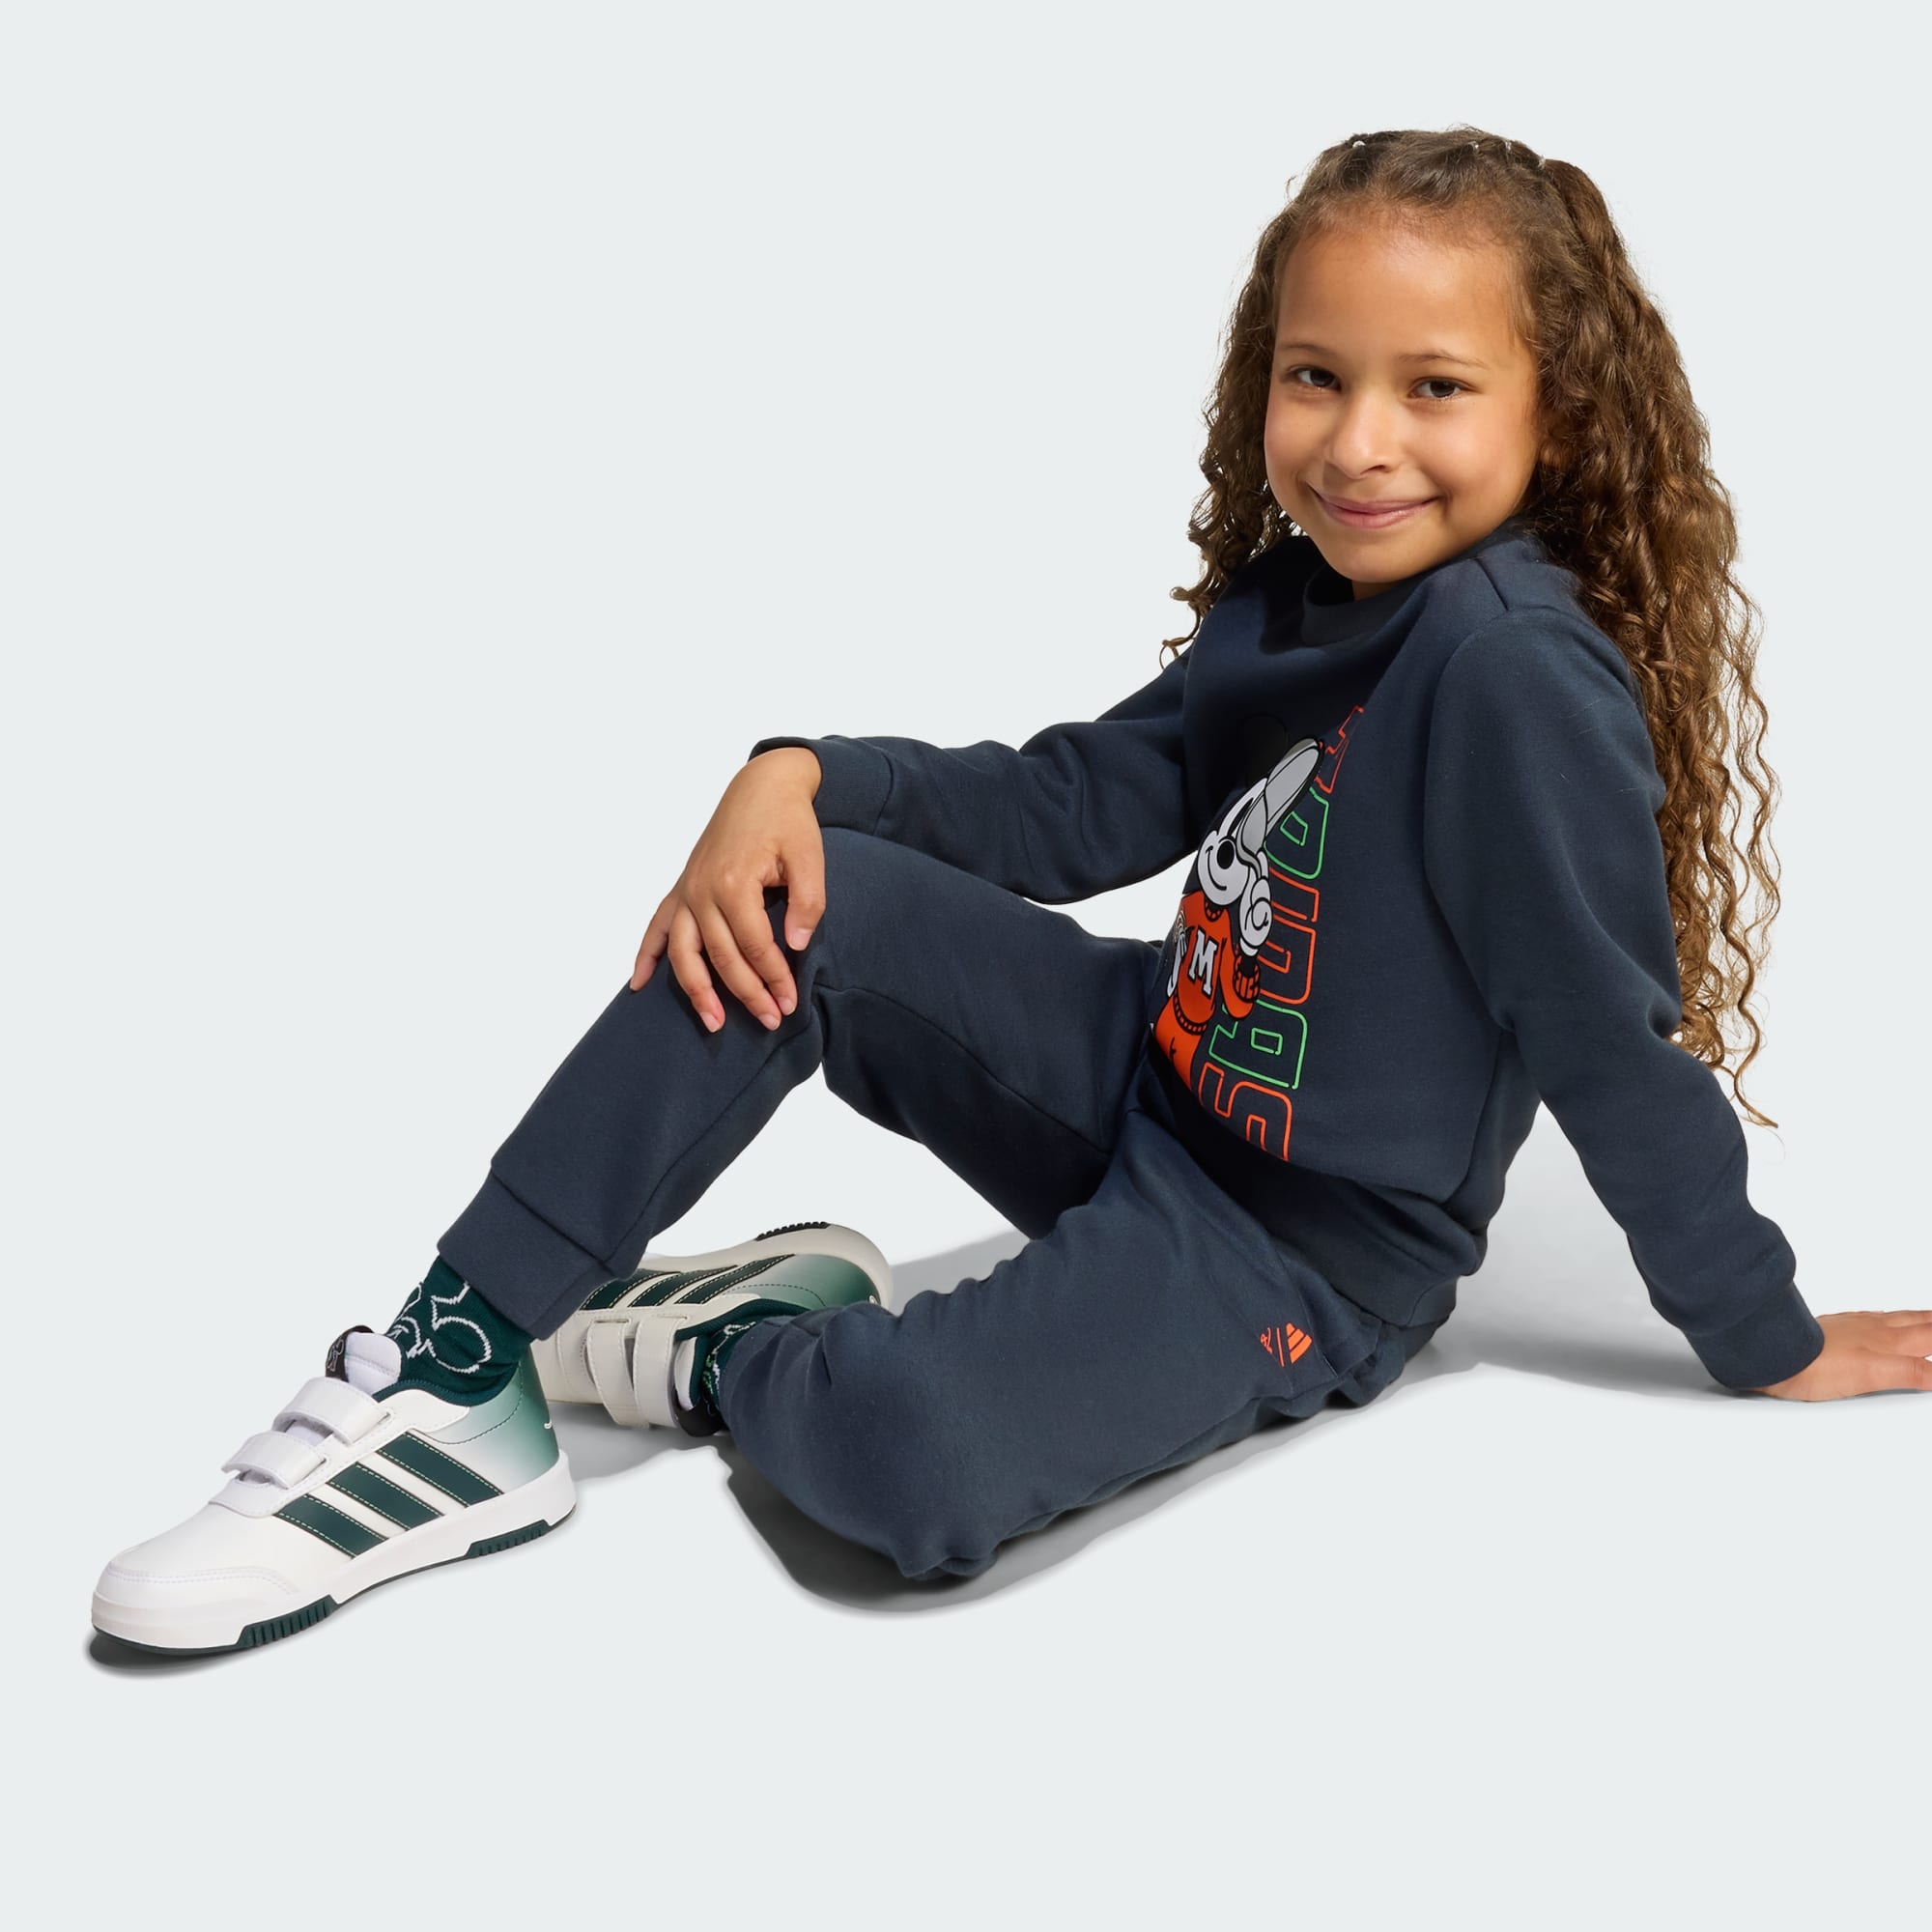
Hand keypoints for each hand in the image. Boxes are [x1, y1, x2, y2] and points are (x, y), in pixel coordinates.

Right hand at [629, 748, 824, 1033]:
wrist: (760, 787)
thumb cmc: (787, 821)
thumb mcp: (810, 856)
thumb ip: (809, 902)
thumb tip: (797, 944)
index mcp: (734, 882)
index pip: (754, 945)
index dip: (774, 977)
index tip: (790, 1001)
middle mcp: (702, 890)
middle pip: (721, 956)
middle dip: (747, 993)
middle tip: (770, 1020)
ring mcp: (687, 890)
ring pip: (684, 952)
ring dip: (695, 991)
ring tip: (713, 1023)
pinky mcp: (681, 888)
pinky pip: (657, 927)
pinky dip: (645, 956)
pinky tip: (637, 984)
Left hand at [1749, 1309, 1931, 1399]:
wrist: (1772, 1354)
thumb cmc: (1815, 1366)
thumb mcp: (1874, 1374)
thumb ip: (1912, 1371)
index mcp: (1888, 1340)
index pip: (1929, 1335)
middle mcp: (1873, 1328)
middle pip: (1918, 1322)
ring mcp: (1853, 1327)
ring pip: (1896, 1318)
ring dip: (1918, 1318)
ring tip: (1928, 1318)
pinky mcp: (1834, 1330)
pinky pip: (1870, 1319)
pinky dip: (1888, 1319)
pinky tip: (1881, 1321)